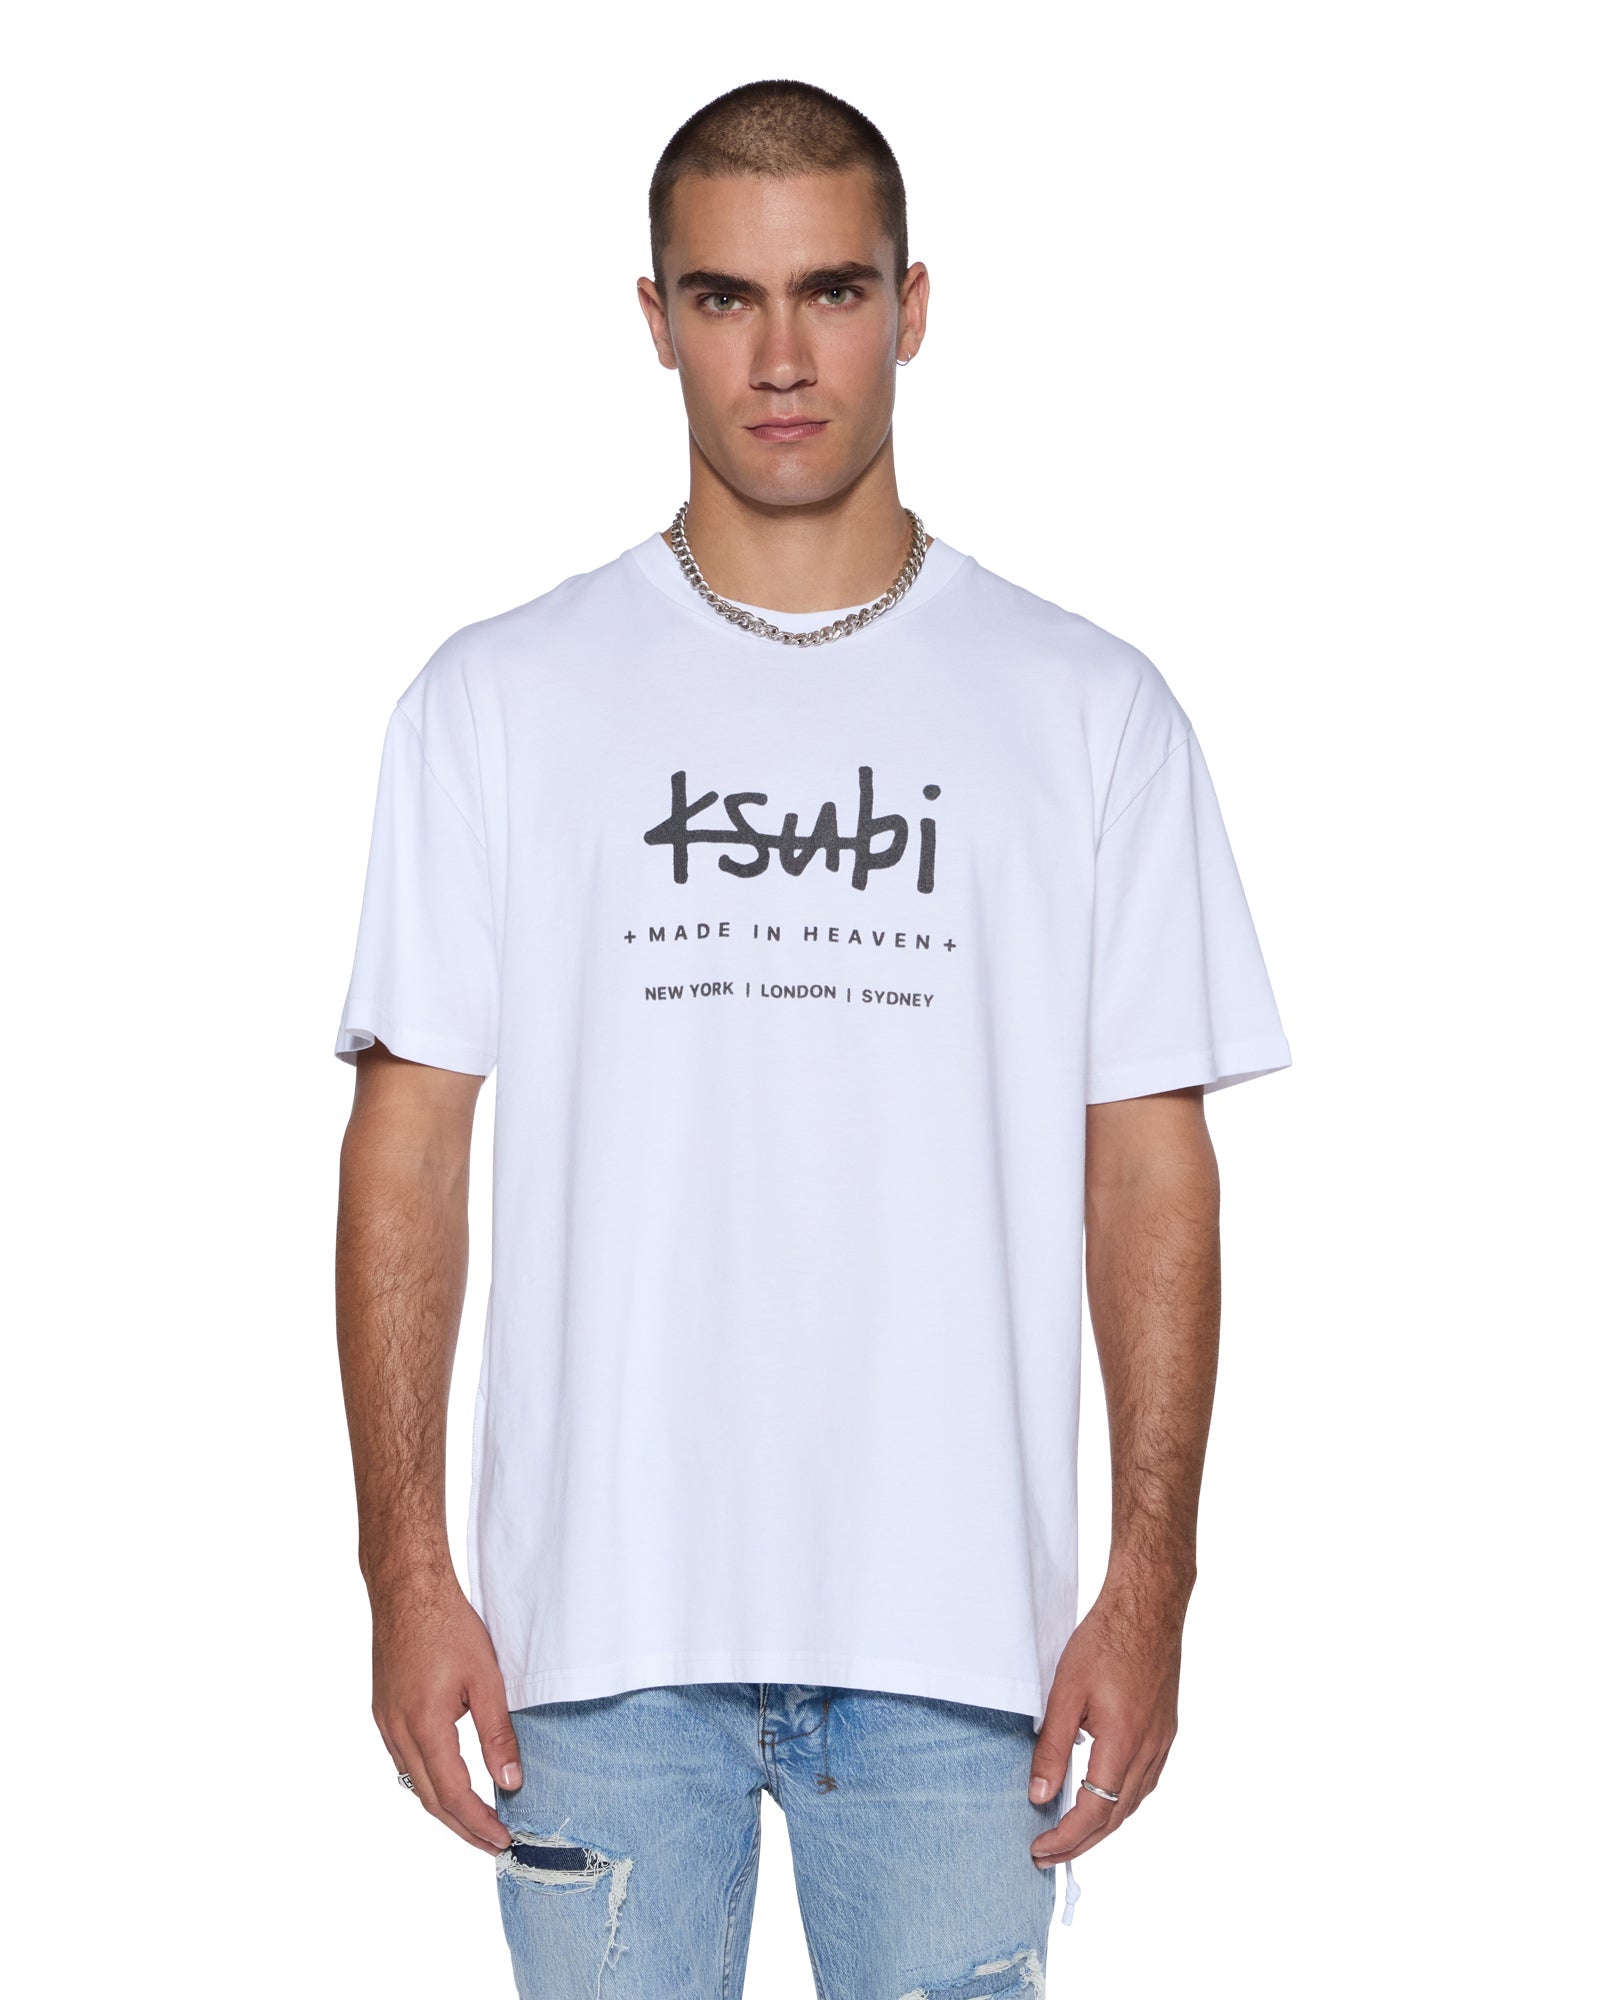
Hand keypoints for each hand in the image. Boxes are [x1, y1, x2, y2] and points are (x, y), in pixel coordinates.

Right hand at [370, 1570, 522, 1852]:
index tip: (503, 1841)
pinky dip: (429, 1780)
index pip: (451, 1794)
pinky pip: (405, 1760)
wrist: (406, 1588)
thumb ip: (497, 1734)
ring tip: (477, 1820)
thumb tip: (511, 1782)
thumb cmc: (447, 1625)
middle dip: (462, 1827)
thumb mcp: (485, 1678)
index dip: (478, 1824)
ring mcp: (385, 1723)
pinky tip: (449, 1780)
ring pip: (414, 1782)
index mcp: (423, 1726)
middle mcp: (397, 1732)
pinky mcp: (383, 1711)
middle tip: (494, 1843)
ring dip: (444, 1806)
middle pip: (429, 1799)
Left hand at [1027, 1581, 1183, 1867]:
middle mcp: (1149, 1750)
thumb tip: (1038, 1795)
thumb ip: (1052, 1747)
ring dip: (1103, 1826)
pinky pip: (1145, 1781)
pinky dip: (1121, 1801)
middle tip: (1048, 1855)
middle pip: (1116, 1816)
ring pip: (1133, 1802)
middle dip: (1081, 1842)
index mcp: (1123, 1743)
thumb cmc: (1105, 1640)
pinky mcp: (1165, 1730)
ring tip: (1071, 1835)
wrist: (1149, 1607)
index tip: (1040, 1849)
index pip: (1094, 1811)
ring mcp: (1162, 1741)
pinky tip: (1104, 1798)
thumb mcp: (1065, 1692)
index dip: (1066, 1837)